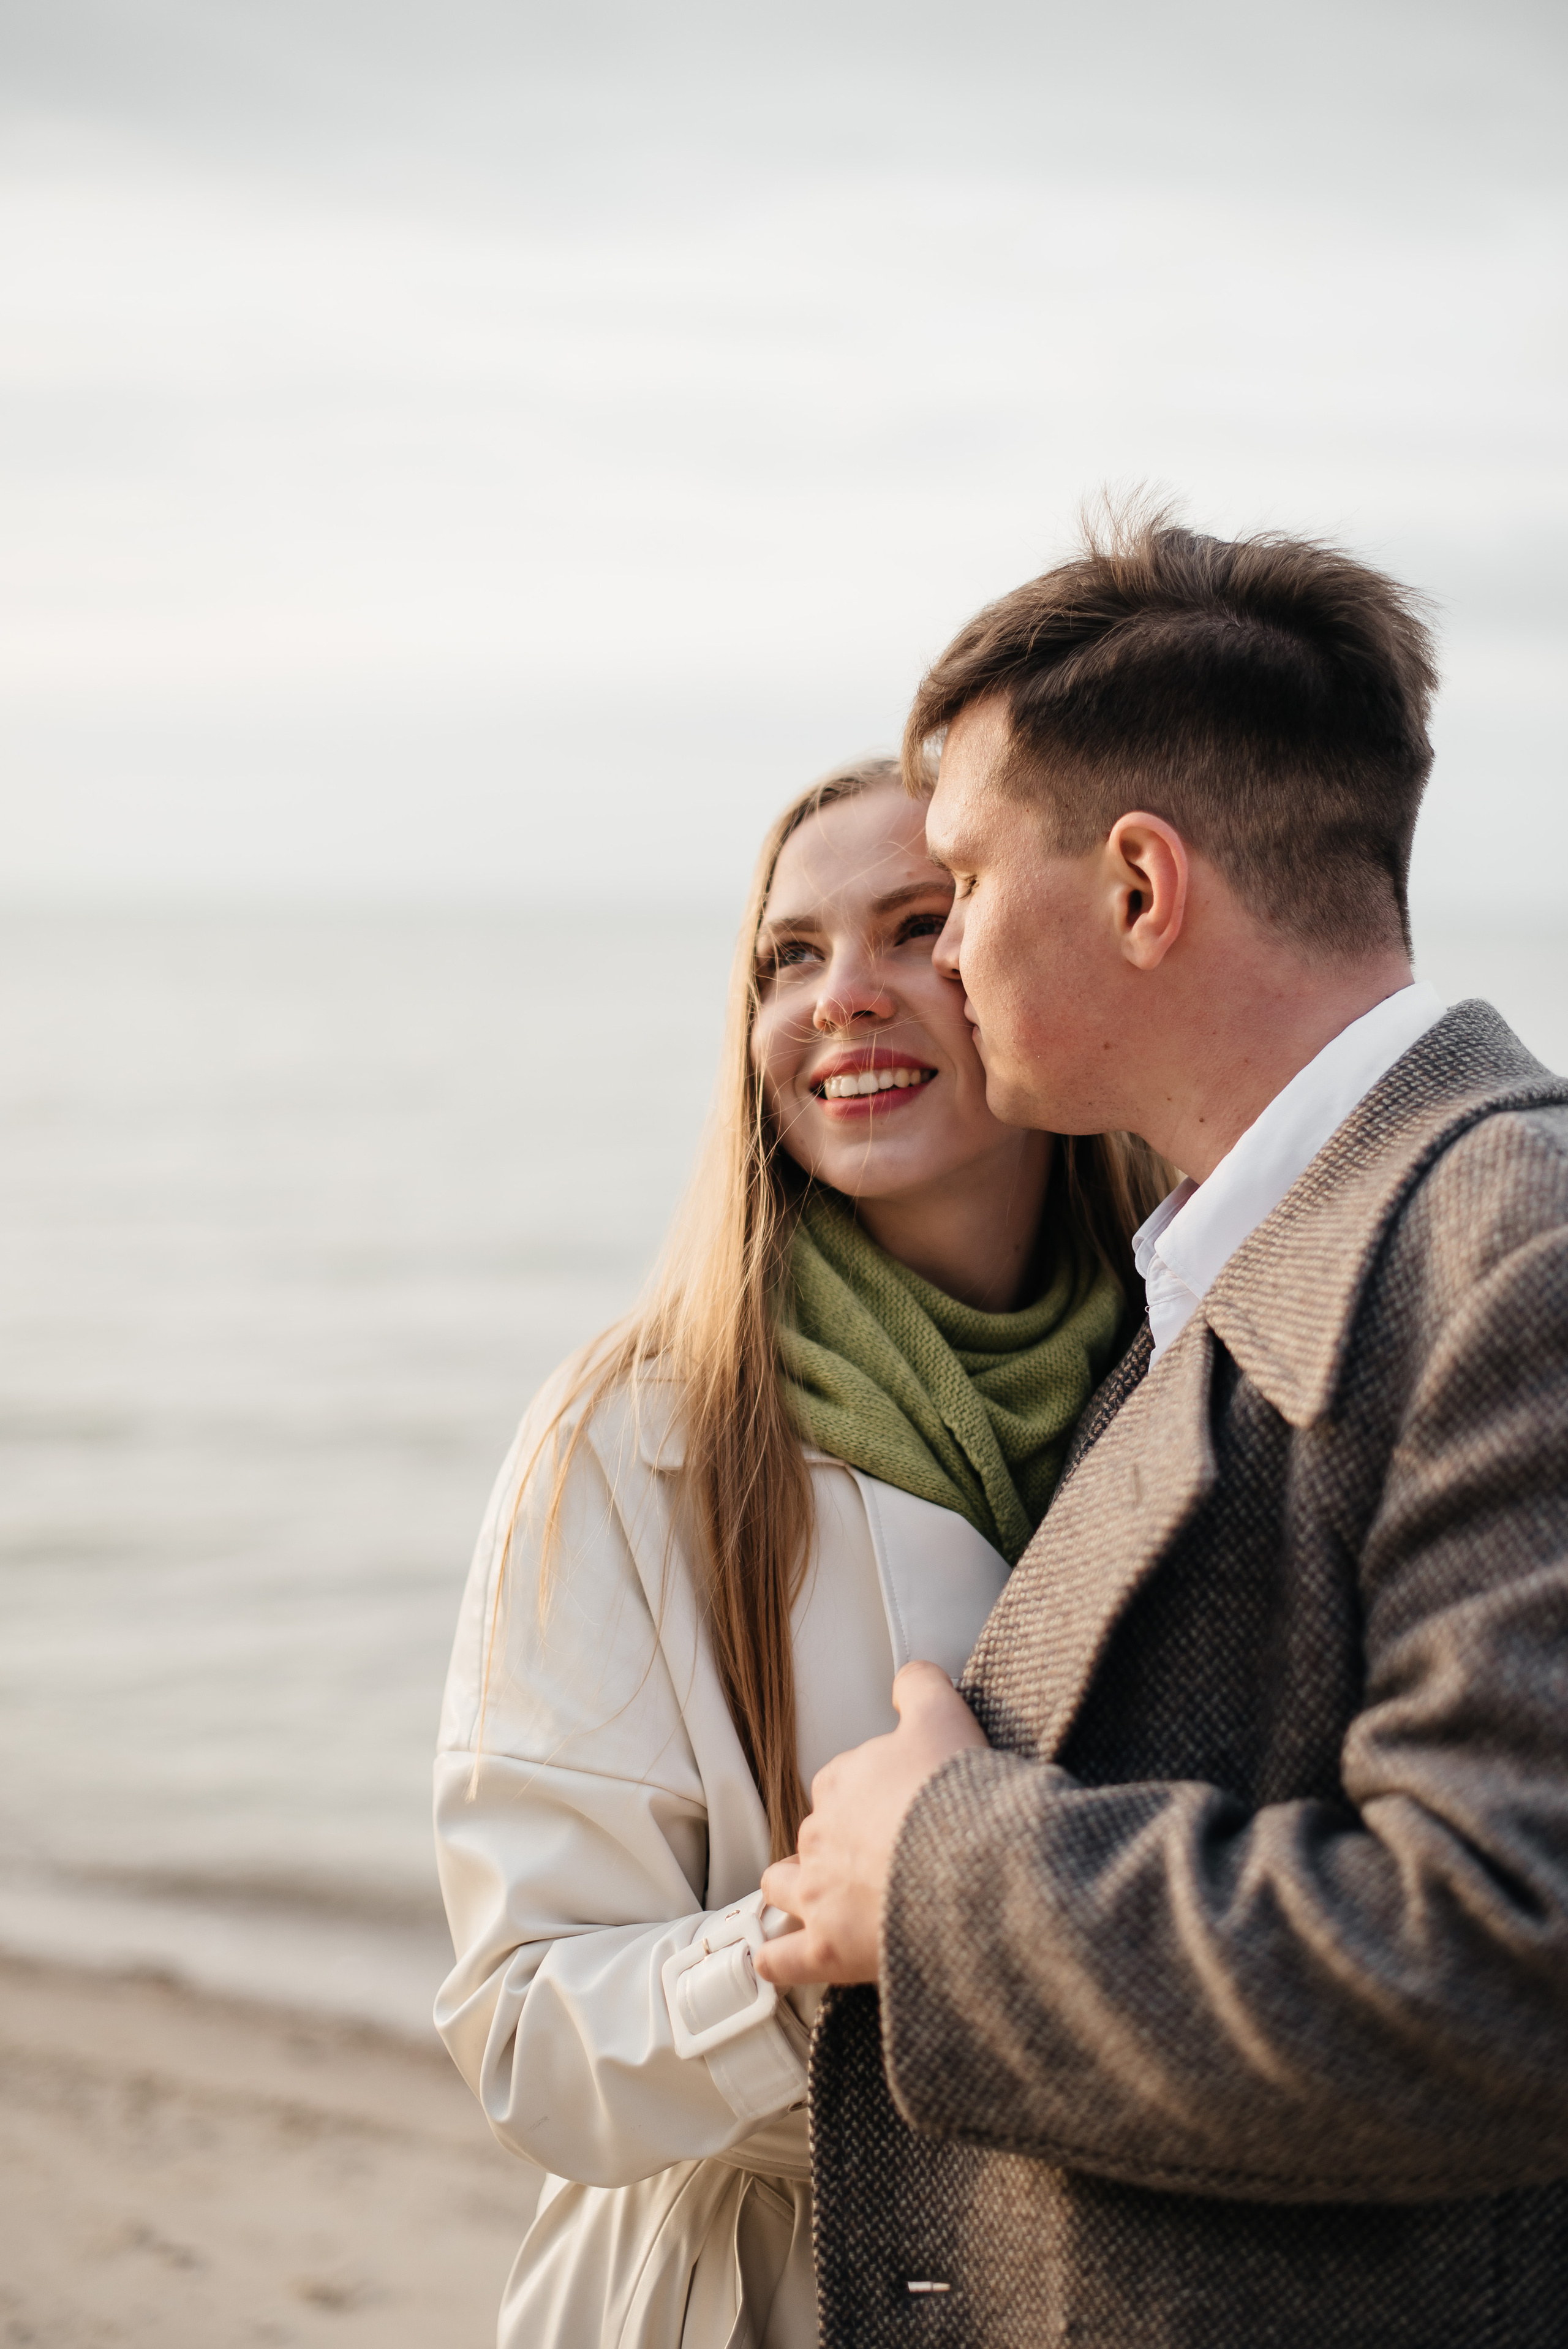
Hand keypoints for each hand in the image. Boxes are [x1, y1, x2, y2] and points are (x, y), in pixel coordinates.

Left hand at [754, 1660, 987, 1987]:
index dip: (867, 1797)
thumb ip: (921, 1686)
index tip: (896, 1809)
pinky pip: (783, 1959)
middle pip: (816, 1835)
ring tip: (821, 1902)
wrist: (971, 1867)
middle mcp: (820, 1834)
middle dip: (839, 1845)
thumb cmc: (957, 1794)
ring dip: (796, 1891)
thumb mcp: (945, 1715)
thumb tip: (907, 1678)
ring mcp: (819, 1895)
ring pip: (784, 1886)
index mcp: (842, 1781)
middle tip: (882, 1858)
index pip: (839, 1784)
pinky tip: (777, 1961)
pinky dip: (777, 1960)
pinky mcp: (828, 1950)